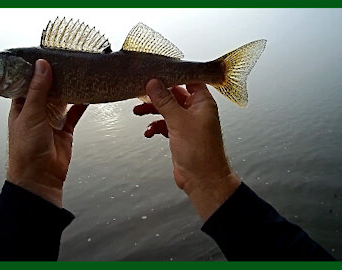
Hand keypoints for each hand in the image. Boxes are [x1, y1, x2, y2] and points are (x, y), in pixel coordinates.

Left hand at [7, 59, 87, 207]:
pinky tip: (88, 94)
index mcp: (20, 107)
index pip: (26, 82)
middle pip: (46, 89)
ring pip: (62, 99)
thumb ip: (38, 90)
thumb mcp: (30, 114)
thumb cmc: (26, 150)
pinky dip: (81, 104)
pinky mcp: (65, 129)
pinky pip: (75, 113)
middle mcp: (35, 111)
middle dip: (55, 77)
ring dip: (69, 89)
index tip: (45, 56)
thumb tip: (42, 66)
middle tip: (66, 62)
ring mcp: (51, 120)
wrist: (40, 177)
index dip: (34, 70)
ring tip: (77, 73)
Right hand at [134, 80, 240, 220]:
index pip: (189, 79)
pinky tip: (149, 131)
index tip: (157, 71)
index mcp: (202, 103)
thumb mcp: (179, 121)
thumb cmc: (201, 153)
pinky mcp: (179, 136)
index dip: (174, 74)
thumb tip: (153, 83)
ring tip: (138, 111)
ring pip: (166, 110)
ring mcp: (187, 124)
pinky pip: (164, 125)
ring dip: (152, 111)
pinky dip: (155, 126)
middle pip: (174, 94)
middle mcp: (196, 111)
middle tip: (141, 92)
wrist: (203, 180)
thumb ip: (165, 100)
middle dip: (157, 95)